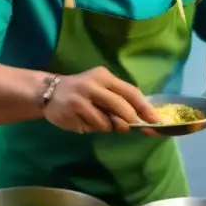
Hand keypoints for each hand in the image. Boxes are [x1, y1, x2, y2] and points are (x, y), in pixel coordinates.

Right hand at [42, 67, 161, 136]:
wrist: (49, 91)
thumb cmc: (82, 91)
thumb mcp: (101, 88)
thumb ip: (120, 99)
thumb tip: (145, 119)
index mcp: (104, 76)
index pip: (131, 92)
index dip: (145, 108)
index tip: (157, 122)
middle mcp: (93, 84)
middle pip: (121, 106)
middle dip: (130, 120)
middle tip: (129, 127)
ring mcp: (81, 98)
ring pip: (107, 122)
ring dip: (108, 127)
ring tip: (97, 119)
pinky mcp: (72, 112)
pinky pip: (93, 127)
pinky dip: (94, 128)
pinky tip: (84, 121)